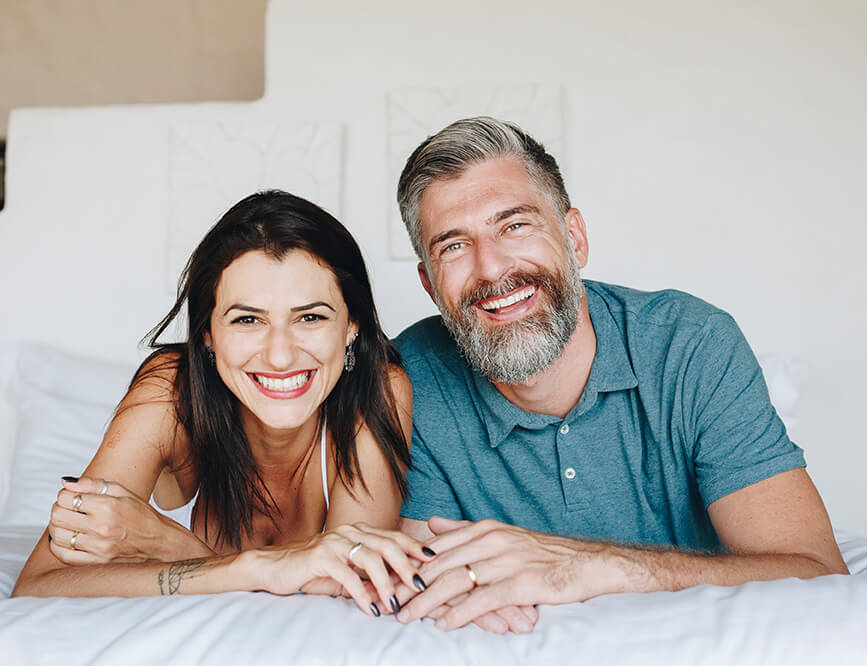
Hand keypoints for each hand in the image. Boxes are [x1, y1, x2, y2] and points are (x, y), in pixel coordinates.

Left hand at [48, 476, 212, 563]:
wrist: (160, 542)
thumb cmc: (142, 515)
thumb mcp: (123, 492)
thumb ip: (93, 484)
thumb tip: (66, 482)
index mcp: (108, 506)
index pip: (66, 497)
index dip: (64, 494)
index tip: (72, 496)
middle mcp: (101, 527)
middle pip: (58, 516)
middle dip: (58, 508)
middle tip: (68, 508)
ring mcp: (98, 547)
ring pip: (57, 535)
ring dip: (58, 526)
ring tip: (69, 523)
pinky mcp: (96, 562)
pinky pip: (64, 555)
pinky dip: (59, 545)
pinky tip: (68, 538)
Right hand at [255, 522, 433, 617]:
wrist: (275, 567)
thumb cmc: (314, 570)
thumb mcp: (346, 572)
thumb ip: (369, 577)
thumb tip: (396, 590)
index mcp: (358, 531)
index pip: (393, 536)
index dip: (414, 547)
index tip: (433, 560)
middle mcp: (349, 532)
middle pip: (388, 545)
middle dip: (407, 566)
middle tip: (421, 586)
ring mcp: (334, 542)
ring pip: (371, 559)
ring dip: (386, 584)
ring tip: (395, 604)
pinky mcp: (320, 557)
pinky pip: (347, 577)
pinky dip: (363, 595)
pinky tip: (371, 610)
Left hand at [396, 516, 620, 629]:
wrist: (586, 563)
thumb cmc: (541, 553)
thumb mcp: (501, 533)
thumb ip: (464, 530)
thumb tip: (432, 523)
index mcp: (484, 529)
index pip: (437, 548)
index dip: (409, 565)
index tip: (388, 579)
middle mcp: (492, 541)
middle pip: (440, 565)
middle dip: (410, 585)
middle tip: (386, 602)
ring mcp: (506, 561)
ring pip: (456, 581)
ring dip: (427, 601)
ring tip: (406, 615)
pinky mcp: (521, 583)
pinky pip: (483, 599)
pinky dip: (461, 613)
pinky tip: (444, 624)